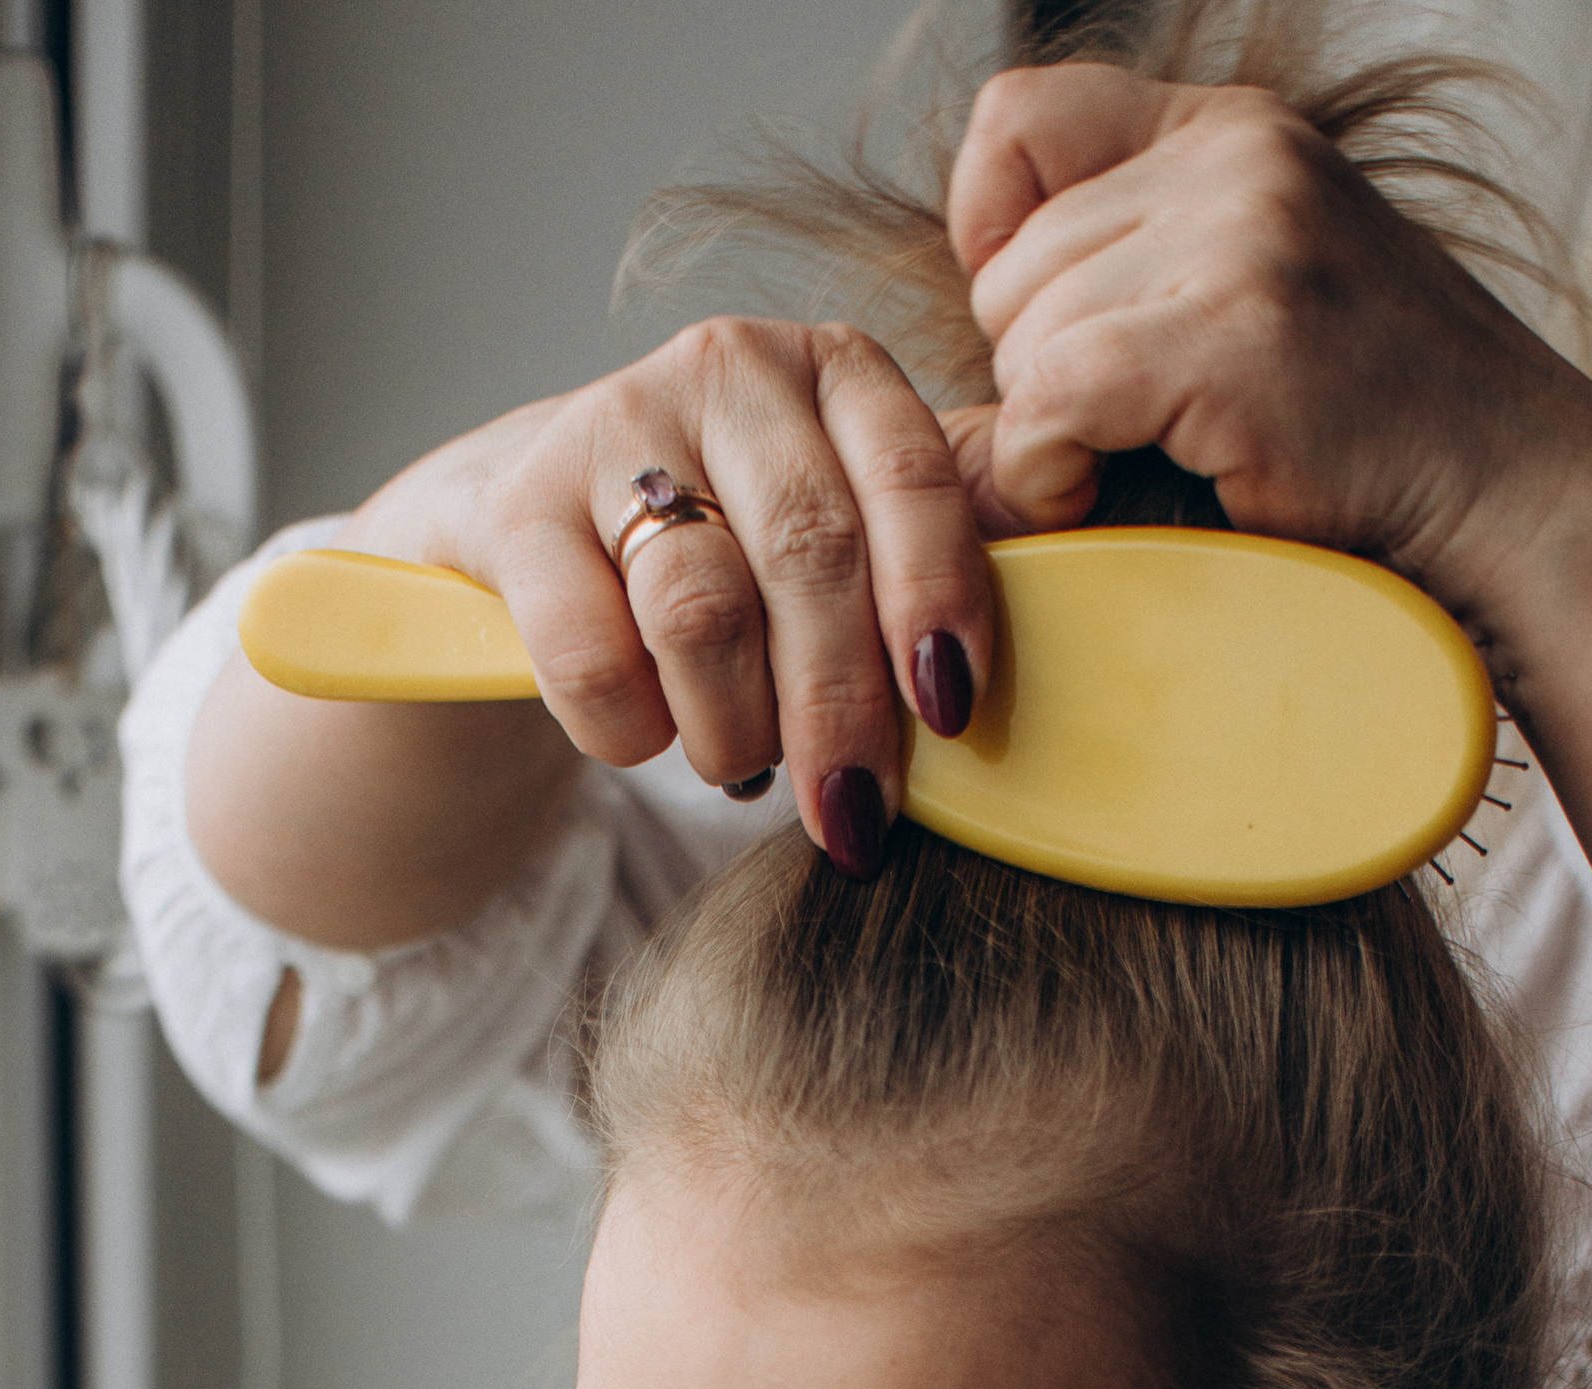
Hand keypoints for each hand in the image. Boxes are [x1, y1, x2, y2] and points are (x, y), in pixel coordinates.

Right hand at [348, 320, 1000, 876]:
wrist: (530, 536)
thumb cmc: (729, 549)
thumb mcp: (845, 521)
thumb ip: (949, 523)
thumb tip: (1073, 542)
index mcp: (836, 370)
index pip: (911, 476)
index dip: (936, 599)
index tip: (951, 712)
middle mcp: (730, 367)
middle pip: (811, 557)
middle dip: (839, 709)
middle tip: (850, 818)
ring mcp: (614, 423)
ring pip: (703, 612)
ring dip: (733, 729)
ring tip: (739, 767)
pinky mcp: (517, 505)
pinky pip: (592, 655)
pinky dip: (630, 729)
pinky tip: (645, 738)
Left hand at [945, 65, 1591, 618]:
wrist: (1515, 501)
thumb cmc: (1375, 437)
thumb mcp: (1253, 301)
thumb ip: (1128, 276)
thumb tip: (956, 326)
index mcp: (1235, 134)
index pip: (1019, 120)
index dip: (993, 232)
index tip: (1042, 325)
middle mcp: (1237, 160)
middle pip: (1012, 266)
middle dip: (1043, 371)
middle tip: (1131, 436)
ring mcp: (1242, 238)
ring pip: (1023, 338)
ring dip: (1056, 431)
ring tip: (1148, 466)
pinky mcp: (1234, 336)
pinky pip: (1048, 400)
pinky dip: (1051, 472)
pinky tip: (1108, 496)